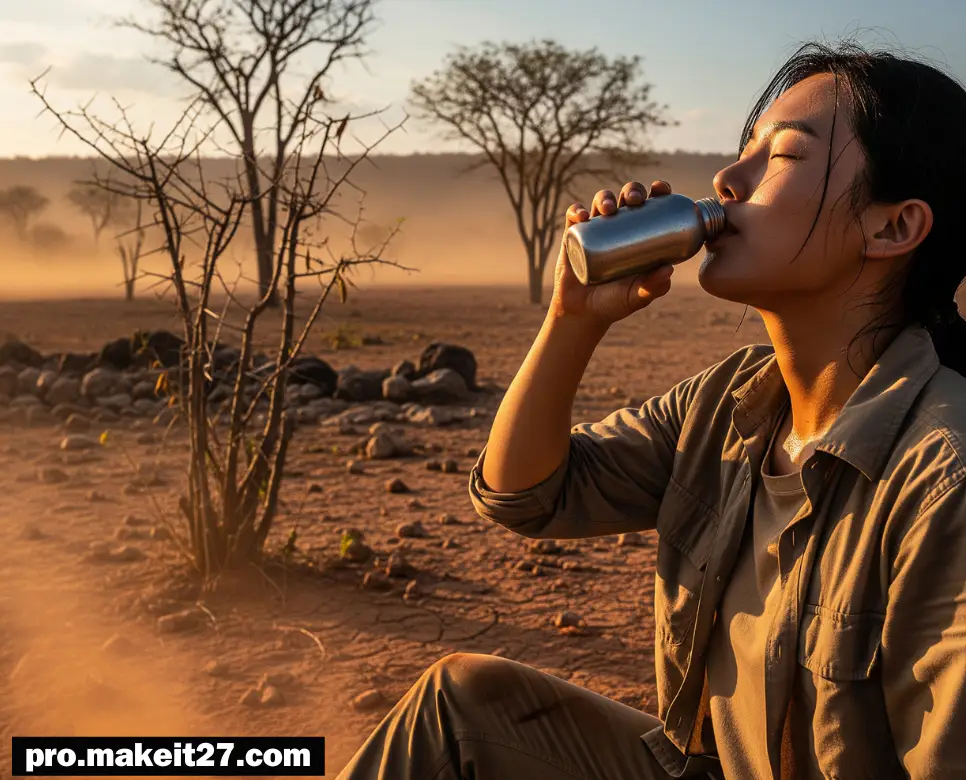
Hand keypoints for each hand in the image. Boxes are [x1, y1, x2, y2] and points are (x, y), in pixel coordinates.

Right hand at [549, 180, 674, 327]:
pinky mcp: (573, 236)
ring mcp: (596, 229)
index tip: (660, 189)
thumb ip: (653, 286)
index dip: (657, 191)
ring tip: (608, 209)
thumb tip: (668, 269)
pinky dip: (577, 211)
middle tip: (634, 201)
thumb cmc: (615, 303)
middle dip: (632, 190)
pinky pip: (574, 216)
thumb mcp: (637, 296)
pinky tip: (582, 216)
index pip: (651, 206)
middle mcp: (619, 227)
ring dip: (605, 197)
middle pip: (626, 198)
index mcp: (640, 234)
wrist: (582, 313)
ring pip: (601, 202)